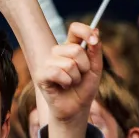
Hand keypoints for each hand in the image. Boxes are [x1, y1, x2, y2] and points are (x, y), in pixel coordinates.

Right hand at [35, 22, 101, 137]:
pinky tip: (63, 86)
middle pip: (75, 49)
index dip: (85, 31)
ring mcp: (48, 62)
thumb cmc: (84, 88)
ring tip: (72, 83)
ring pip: (68, 63)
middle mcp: (58, 52)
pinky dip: (66, 82)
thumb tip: (96, 31)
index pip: (75, 29)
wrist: (76, 108)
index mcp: (71, 47)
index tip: (94, 41)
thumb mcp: (96, 68)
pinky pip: (57, 72)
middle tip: (81, 76)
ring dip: (76, 77)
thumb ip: (95, 50)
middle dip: (84, 66)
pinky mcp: (41, 74)